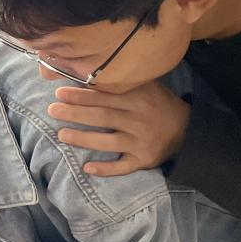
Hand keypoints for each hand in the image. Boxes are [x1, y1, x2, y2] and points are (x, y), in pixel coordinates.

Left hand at [47, 80, 189, 176]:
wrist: (187, 129)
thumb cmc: (157, 104)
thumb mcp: (146, 86)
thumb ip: (120, 81)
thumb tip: (85, 72)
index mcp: (138, 99)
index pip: (106, 97)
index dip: (82, 95)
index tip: (60, 93)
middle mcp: (139, 120)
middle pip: (103, 117)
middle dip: (76, 114)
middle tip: (52, 111)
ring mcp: (141, 142)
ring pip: (109, 142)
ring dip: (84, 139)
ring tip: (62, 135)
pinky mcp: (144, 160)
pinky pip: (124, 166)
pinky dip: (106, 169)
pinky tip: (87, 169)